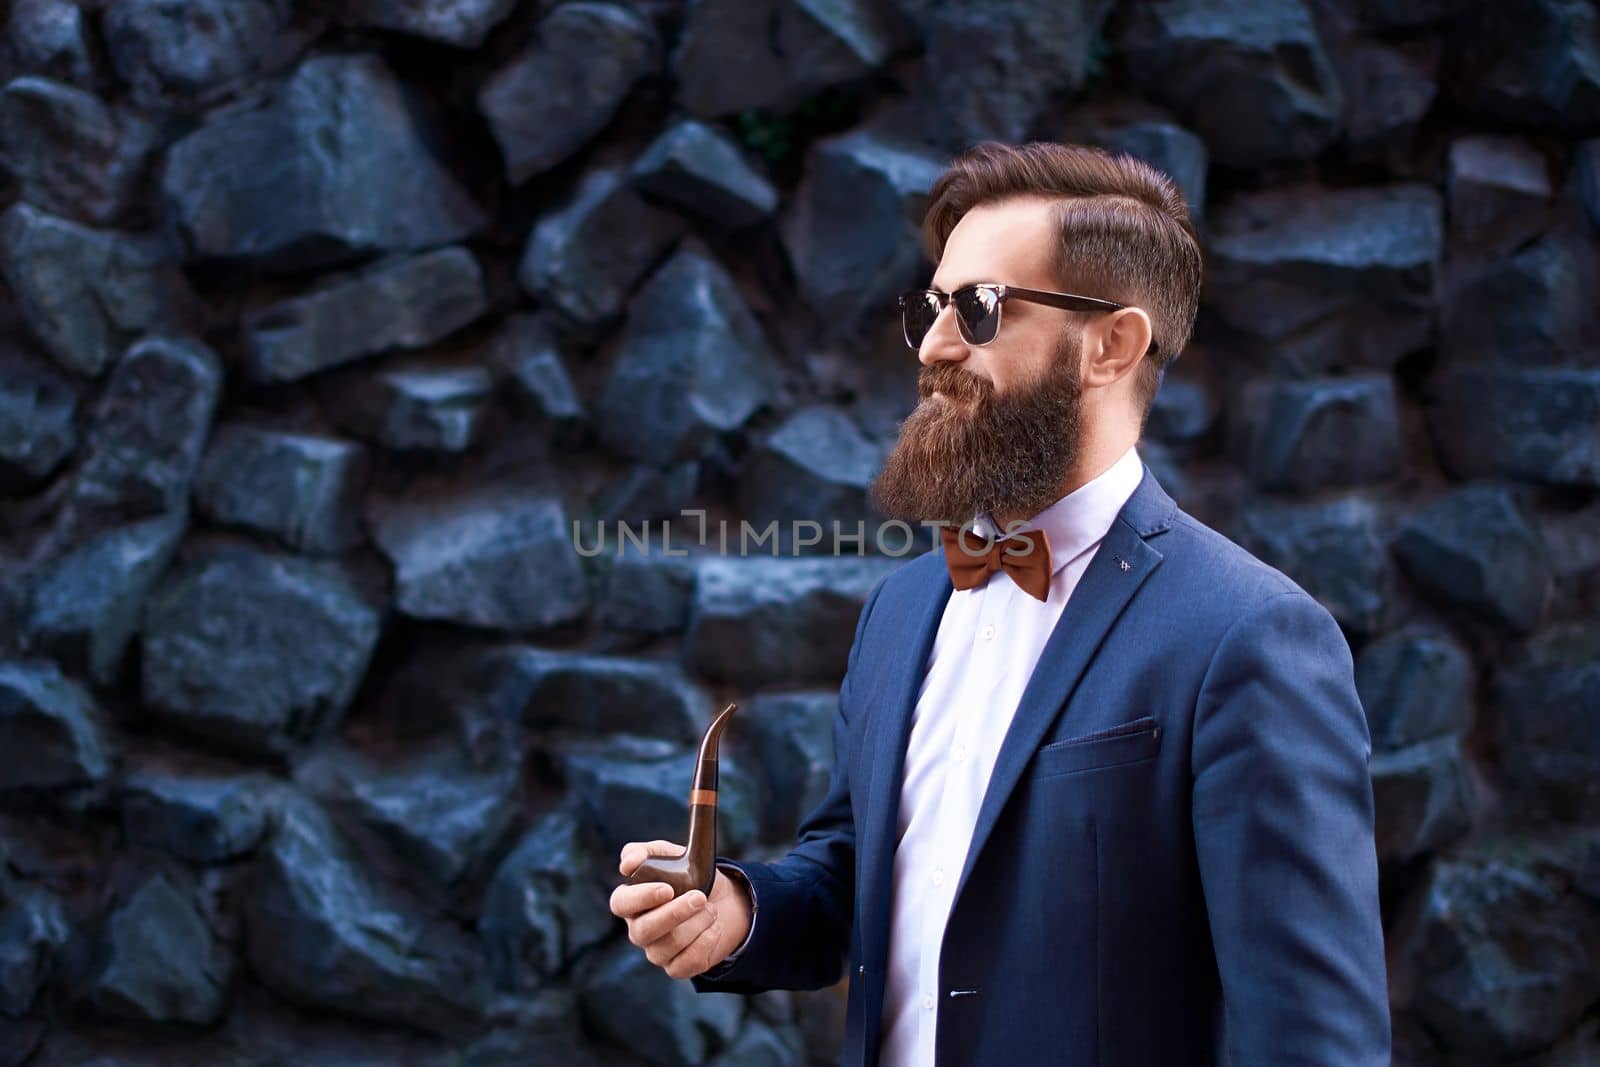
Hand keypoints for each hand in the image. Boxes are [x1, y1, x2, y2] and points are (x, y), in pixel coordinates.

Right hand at [610, 839, 753, 978]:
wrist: (723, 900)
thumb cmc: (689, 876)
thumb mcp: (670, 855)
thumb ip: (646, 852)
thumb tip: (628, 863)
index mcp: (631, 902)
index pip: (620, 903)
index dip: (640, 898)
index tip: (667, 889)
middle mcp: (639, 929)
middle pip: (644, 930)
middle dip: (674, 913)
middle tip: (699, 897)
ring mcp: (656, 951)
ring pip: (668, 945)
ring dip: (696, 924)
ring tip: (711, 909)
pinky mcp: (677, 967)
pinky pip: (686, 964)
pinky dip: (705, 943)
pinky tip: (714, 928)